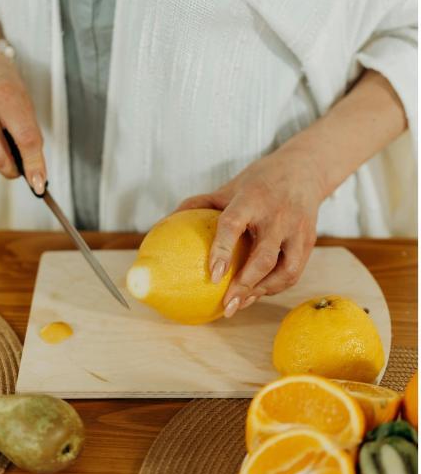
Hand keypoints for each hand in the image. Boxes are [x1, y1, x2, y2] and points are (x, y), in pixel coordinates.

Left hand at [177, 147, 322, 316]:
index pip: (234, 224)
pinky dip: (275, 286)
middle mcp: (277, 215)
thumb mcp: (229, 187)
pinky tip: (256, 293)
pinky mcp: (308, 241)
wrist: (304, 170)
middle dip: (245, 284)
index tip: (213, 275)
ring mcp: (297, 230)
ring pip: (285, 270)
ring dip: (262, 291)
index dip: (222, 250)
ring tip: (240, 304)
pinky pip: (294, 271)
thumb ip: (200, 204)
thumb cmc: (258, 182)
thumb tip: (165, 224)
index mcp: (252, 199)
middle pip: (263, 257)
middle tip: (227, 304)